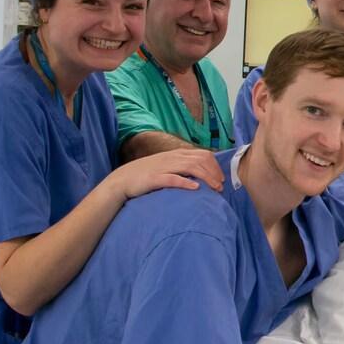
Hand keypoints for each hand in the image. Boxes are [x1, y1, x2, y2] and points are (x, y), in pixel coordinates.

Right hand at [105, 148, 224, 200]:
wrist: (122, 180)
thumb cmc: (147, 175)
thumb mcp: (168, 167)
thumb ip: (183, 167)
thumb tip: (202, 176)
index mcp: (177, 154)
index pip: (203, 155)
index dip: (215, 166)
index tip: (221, 179)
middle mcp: (172, 158)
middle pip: (201, 160)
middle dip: (214, 173)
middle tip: (221, 187)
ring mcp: (164, 167)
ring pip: (191, 167)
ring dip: (206, 178)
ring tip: (215, 188)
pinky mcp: (155, 178)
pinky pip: (173, 178)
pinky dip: (186, 182)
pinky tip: (196, 188)